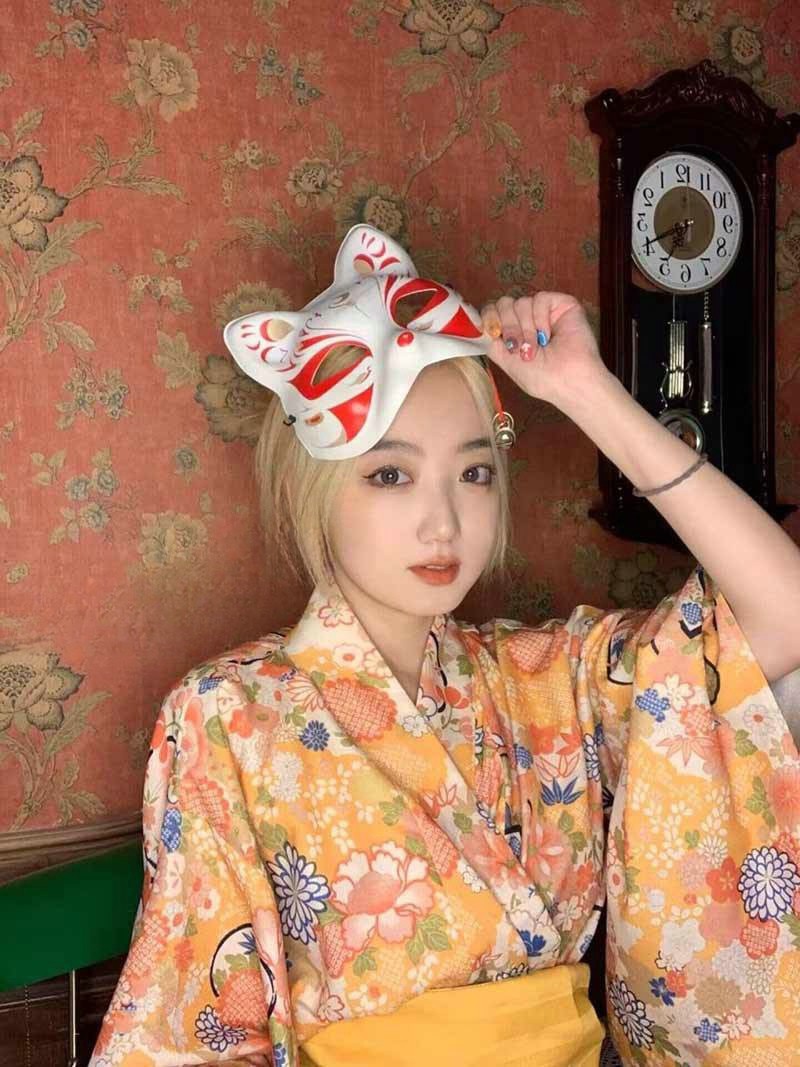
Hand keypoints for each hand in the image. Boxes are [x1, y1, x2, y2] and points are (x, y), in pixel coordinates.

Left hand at [480, 293, 608, 412]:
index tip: (493, 332)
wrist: (567, 381)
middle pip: (504, 304)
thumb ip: (491, 342)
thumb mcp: (506, 362)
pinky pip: (539, 299)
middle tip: (517, 347)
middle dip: (508, 327)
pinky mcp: (560, 303)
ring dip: (525, 329)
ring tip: (536, 347)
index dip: (489, 317)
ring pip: (521, 302)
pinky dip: (540, 319)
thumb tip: (478, 326)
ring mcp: (544, 311)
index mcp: (514, 332)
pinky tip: (548, 335)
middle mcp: (527, 319)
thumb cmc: (541, 378)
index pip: (493, 311)